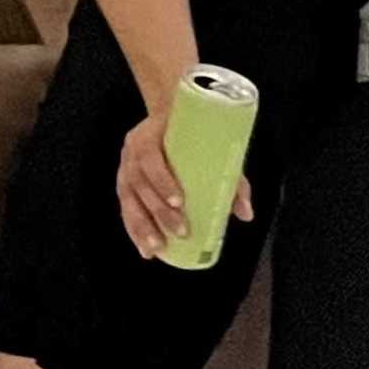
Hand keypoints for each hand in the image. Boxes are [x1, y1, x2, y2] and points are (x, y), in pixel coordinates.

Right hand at [116, 109, 249, 261]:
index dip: (162, 180)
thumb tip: (245, 214)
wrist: (166, 118)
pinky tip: (145, 250)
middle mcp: (131, 154)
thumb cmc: (192, 137)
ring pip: (128, 200)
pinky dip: (134, 231)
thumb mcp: (212, 150)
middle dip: (158, 211)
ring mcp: (124, 170)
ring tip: (157, 249)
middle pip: (139, 184)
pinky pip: (125, 209)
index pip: (150, 158)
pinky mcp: (124, 185)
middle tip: (181, 231)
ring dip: (142, 226)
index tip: (179, 201)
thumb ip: (231, 180)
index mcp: (148, 138)